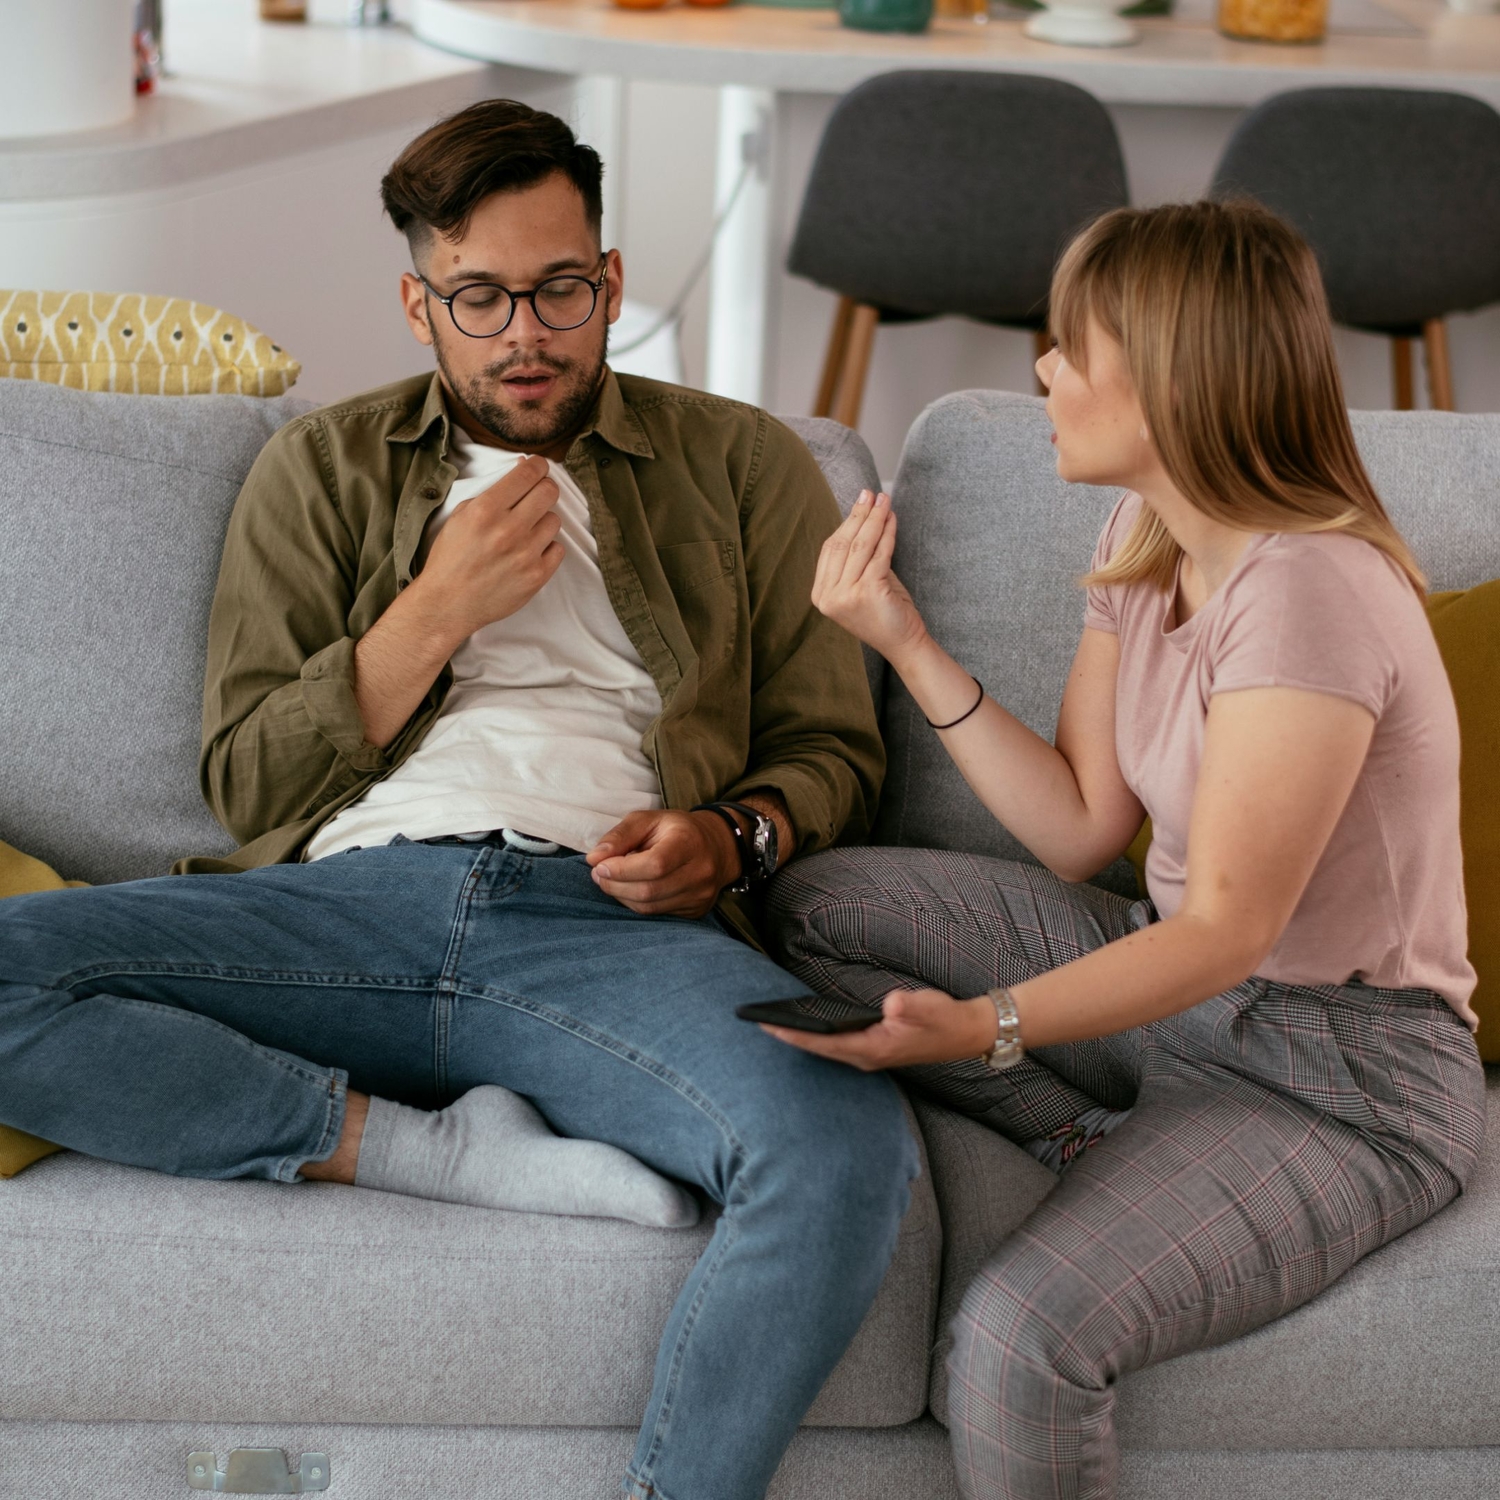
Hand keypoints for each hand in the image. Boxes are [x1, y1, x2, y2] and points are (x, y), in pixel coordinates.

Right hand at [411, 454, 564, 645]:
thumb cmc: (451, 559)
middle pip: (549, 492)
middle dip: (545, 489)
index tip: (539, 466)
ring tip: (525, 532)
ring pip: (554, 520)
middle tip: (537, 495)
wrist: (448, 603)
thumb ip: (491, 491)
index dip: (538, 465)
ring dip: (542, 522)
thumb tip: (522, 468)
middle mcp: (508, 530)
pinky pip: (558, 549)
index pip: (528, 473)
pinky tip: (528, 552)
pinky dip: (546, 548)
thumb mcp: (460, 516)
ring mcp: (525, 554)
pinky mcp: (537, 576)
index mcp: (486, 510)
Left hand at [587, 809, 740, 917]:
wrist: (716, 847)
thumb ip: (619, 836)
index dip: (621, 870)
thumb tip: (594, 858)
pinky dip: (637, 904)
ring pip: (650, 907)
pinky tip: (632, 889)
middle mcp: (701, 872)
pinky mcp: (696, 911)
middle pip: (649, 890)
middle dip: (615, 886)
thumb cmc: (675, 830)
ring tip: (613, 881)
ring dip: (622, 897)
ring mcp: (701, 895)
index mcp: (689, 842)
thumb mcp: (647, 820)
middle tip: (599, 875)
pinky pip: (657, 915)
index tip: (599, 866)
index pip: (654, 865)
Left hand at [760, 987, 996, 1070]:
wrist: (966, 1034)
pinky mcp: (874, 1049)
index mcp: (873, 1048)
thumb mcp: (928, 1008)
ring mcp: (870, 1055)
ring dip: (802, 1038)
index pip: (824, 1043)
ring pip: (826, 1049)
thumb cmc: (945, 1019)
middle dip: (790, 1037)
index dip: (795, 1035)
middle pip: (819, 1048)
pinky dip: (818, 1036)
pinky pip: (837, 1045)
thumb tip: (889, 1005)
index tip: (769, 1027)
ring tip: (774, 1024)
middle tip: (758, 1024)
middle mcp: (867, 1056)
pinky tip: (806, 1025)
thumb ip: (908, 1006)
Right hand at [812, 491, 926, 664]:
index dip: (846, 522)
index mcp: (820, 594)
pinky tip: (892, 519)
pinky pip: (879, 554)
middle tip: (872, 494)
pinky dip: (887, 533)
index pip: (830, 549)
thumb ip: (857, 556)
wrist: (903, 643)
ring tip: (884, 500)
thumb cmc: (884, 611)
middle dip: (859, 515)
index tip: (860, 502)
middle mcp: (828, 596)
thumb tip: (860, 514)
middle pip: (842, 544)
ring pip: (860, 546)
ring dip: (874, 519)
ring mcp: (845, 596)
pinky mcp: (868, 592)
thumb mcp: (862, 582)